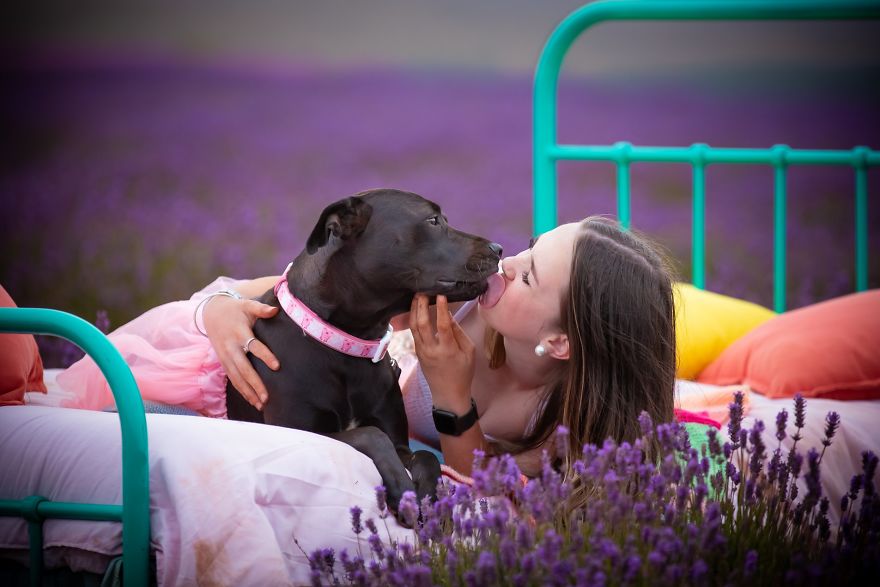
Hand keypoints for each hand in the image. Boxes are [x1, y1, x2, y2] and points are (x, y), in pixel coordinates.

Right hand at [203, 295, 278, 409]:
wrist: (211, 313)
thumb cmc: (235, 309)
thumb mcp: (247, 305)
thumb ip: (261, 308)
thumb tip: (275, 310)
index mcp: (239, 333)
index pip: (254, 346)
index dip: (265, 356)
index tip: (277, 366)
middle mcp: (231, 347)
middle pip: (243, 368)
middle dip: (255, 384)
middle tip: (267, 397)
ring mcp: (225, 356)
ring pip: (236, 378)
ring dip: (248, 392)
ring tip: (261, 404)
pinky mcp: (223, 362)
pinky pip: (232, 379)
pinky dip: (241, 390)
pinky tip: (252, 401)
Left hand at [409, 294, 474, 413]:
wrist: (448, 394)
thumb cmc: (463, 372)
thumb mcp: (468, 352)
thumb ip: (458, 332)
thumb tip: (448, 315)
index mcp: (447, 350)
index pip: (443, 325)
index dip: (441, 309)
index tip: (440, 294)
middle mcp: (431, 349)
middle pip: (422, 324)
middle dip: (421, 305)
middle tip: (423, 291)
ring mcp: (421, 351)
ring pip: (414, 327)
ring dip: (414, 310)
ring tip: (417, 296)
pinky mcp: (417, 352)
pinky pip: (413, 333)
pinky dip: (413, 320)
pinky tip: (416, 310)